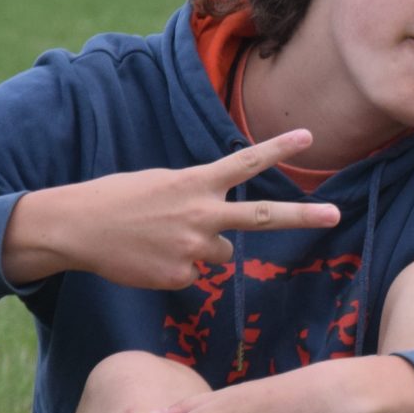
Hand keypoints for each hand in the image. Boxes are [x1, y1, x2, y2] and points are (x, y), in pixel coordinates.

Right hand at [2, 130, 339, 289]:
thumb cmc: (118, 200)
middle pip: (262, 218)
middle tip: (336, 215)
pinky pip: (193, 273)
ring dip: (201, 247)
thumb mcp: (162, 184)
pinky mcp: (181, 275)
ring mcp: (193, 248)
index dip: (278, 150)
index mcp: (195, 183)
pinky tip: (149, 258)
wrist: (77, 228)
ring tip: (161, 238)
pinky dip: (176, 268)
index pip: (245, 163)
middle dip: (303, 217)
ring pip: (221, 252)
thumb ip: (197, 197)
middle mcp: (201, 214)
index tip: (309, 136)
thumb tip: (219, 228)